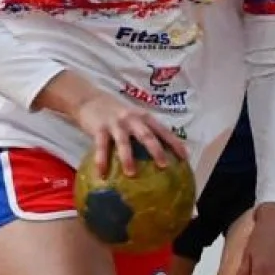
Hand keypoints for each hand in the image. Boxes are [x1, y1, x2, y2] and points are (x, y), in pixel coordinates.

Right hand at [70, 91, 187, 178]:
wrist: (89, 100)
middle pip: (147, 135)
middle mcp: (132, 119)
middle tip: (163, 166)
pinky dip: (101, 161)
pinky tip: (102, 174)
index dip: (175, 143)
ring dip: (128, 158)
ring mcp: (116, 124)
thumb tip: (160, 156)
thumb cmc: (115, 114)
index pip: (163, 131)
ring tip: (131, 174)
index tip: (184, 158)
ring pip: (124, 142)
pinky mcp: (99, 129)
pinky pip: (101, 147)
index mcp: (144, 118)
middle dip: (156, 150)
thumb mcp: (133, 118)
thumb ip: (144, 132)